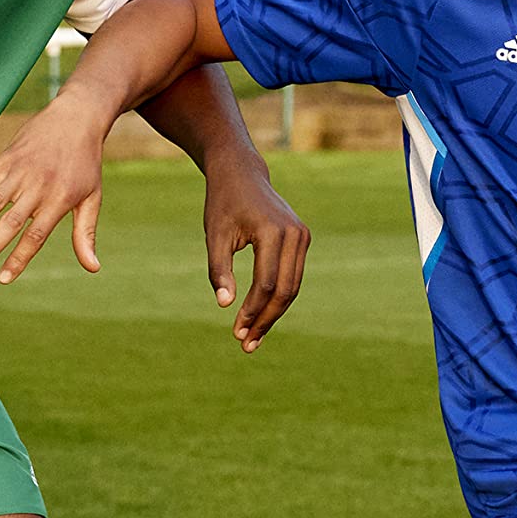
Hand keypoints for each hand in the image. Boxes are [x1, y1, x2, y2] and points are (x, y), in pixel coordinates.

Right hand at [0, 103, 109, 283]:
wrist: (76, 118)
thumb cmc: (85, 163)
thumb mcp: (92, 198)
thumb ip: (86, 234)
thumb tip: (92, 268)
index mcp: (59, 200)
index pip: (36, 236)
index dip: (19, 258)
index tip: (3, 279)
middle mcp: (38, 187)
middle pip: (11, 221)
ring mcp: (19, 172)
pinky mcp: (6, 159)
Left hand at [203, 162, 311, 350]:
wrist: (241, 174)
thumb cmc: (222, 204)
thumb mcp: (214, 236)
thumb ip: (218, 269)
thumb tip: (224, 305)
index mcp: (271, 232)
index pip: (266, 283)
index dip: (252, 311)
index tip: (237, 332)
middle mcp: (293, 234)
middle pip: (285, 290)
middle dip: (265, 319)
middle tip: (246, 344)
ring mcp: (302, 236)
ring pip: (292, 287)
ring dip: (273, 314)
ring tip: (253, 337)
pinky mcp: (302, 239)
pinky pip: (293, 276)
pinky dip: (279, 298)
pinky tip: (262, 316)